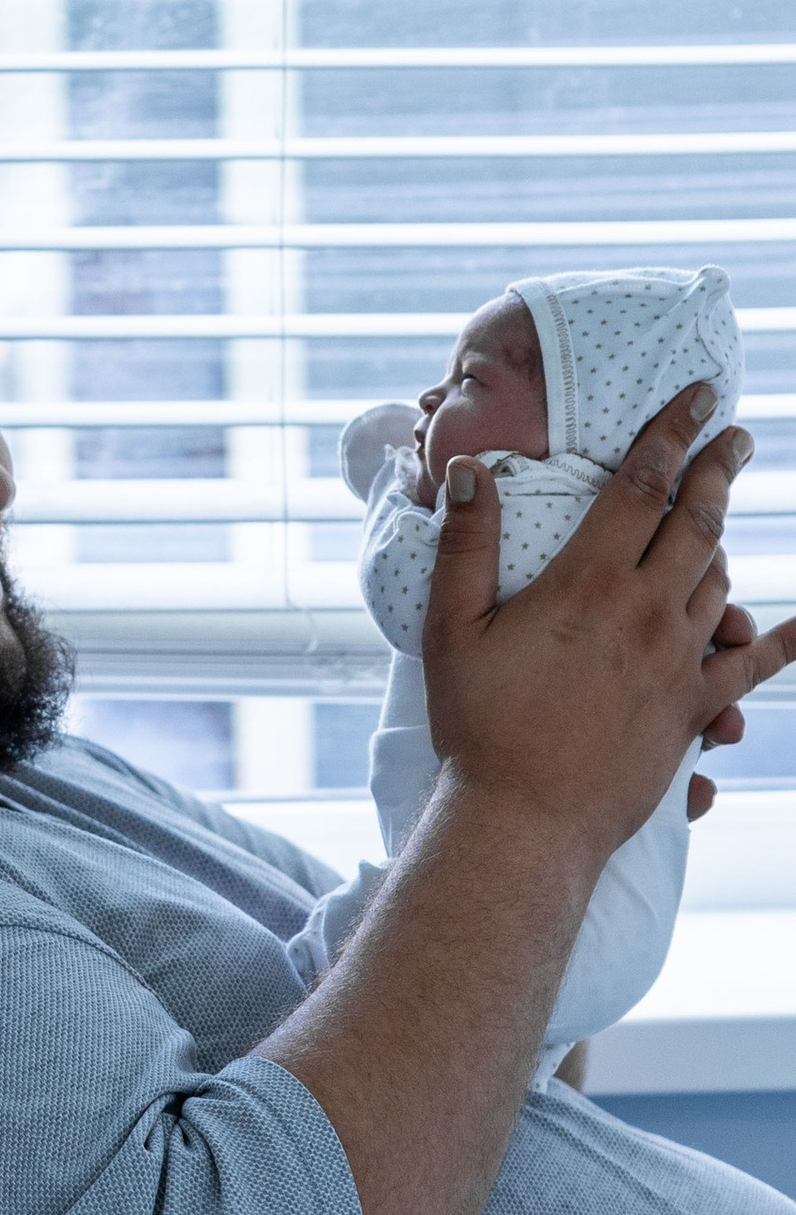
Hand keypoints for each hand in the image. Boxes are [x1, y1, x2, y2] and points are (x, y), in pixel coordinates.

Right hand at [423, 387, 794, 864]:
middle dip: (717, 467)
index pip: (641, 484)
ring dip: (727, 535)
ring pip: (720, 579)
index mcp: (589, 582)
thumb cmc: (479, 725)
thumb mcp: (452, 629)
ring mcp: (678, 660)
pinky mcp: (694, 707)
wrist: (526, 818)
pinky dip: (784, 639)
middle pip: (698, 520)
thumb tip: (469, 471)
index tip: (698, 395)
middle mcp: (647, 611)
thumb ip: (466, 545)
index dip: (671, 431)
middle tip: (735, 434)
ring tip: (723, 508)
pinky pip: (753, 665)